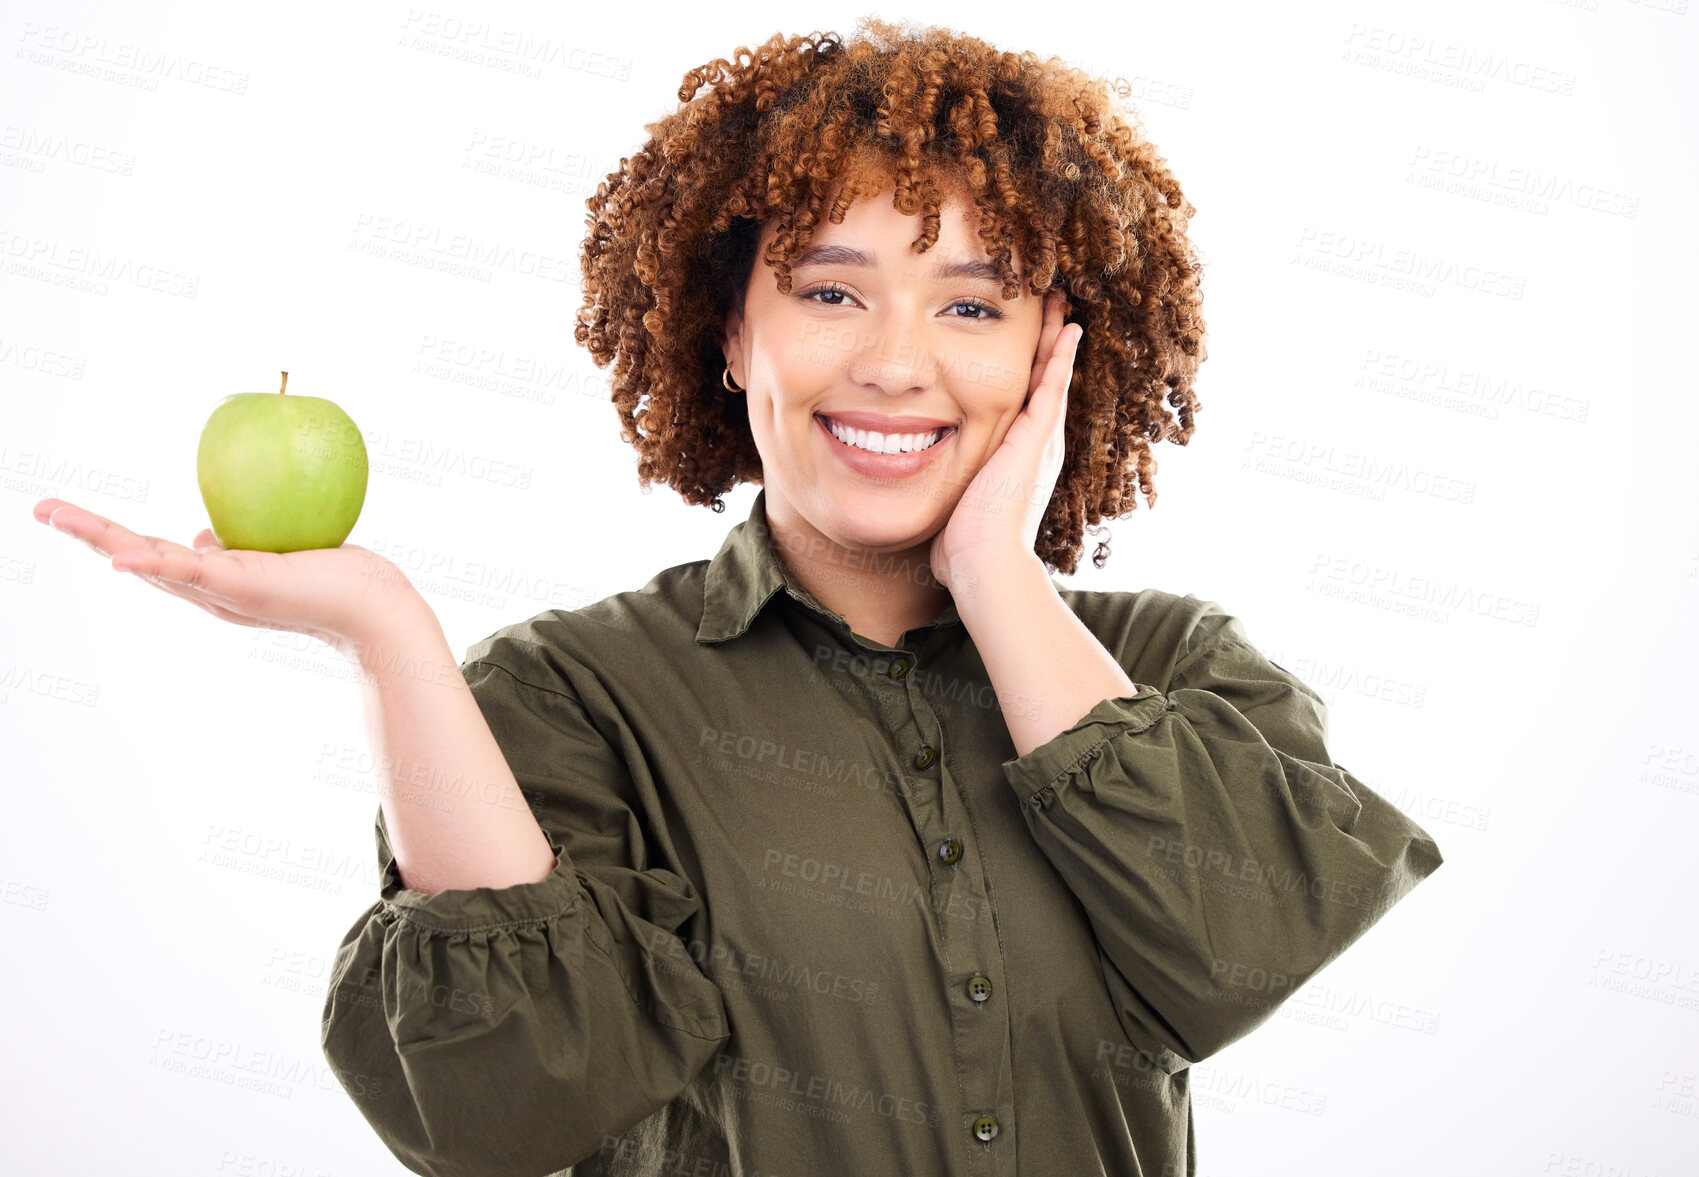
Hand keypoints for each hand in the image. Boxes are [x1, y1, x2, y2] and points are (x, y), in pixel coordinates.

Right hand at [32, 498, 426, 660]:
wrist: (374, 608)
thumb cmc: (338, 578)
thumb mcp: (276, 554)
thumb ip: (236, 547)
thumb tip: (203, 534)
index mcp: (214, 580)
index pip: (153, 553)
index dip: (112, 537)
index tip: (72, 518)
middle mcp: (208, 590)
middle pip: (134, 555)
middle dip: (86, 532)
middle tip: (39, 507)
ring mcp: (220, 590)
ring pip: (147, 558)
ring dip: (98, 537)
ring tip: (52, 513)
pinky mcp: (239, 586)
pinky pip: (187, 569)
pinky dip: (150, 561)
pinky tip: (115, 556)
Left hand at [929, 289, 1082, 594]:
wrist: (984, 563)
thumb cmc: (963, 549)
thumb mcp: (953, 506)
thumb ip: (943, 493)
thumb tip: (919, 500)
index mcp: (1017, 459)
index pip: (1022, 402)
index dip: (1024, 371)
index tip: (1020, 342)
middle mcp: (1035, 446)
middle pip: (1042, 382)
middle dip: (1044, 346)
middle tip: (1050, 309)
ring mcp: (1040, 441)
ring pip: (1051, 377)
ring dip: (1055, 339)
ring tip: (1061, 304)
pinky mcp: (1036, 438)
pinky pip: (1052, 386)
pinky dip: (1060, 356)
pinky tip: (1068, 327)